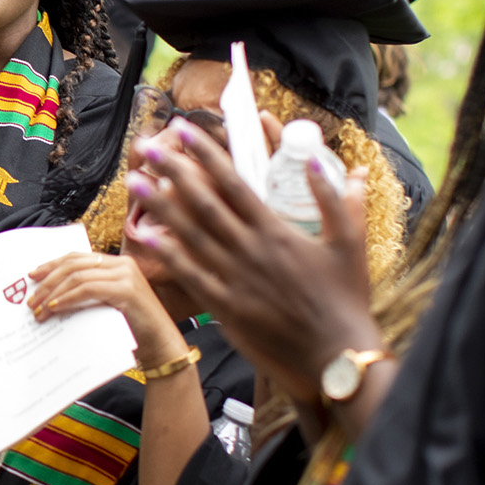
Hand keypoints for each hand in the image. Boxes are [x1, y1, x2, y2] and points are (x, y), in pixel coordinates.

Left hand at [25, 252, 187, 370]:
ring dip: (53, 293)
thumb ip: (86, 296)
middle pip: (74, 264)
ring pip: (78, 275)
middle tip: (31, 299)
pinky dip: (68, 298)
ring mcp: (126, 275)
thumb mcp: (104, 307)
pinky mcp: (127, 290)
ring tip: (39, 309)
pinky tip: (55, 308)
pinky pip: (88, 289)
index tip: (32, 276)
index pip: (77, 257)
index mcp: (117, 264)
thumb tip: (48, 296)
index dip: (52, 265)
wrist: (161, 348)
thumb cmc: (131, 331)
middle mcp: (122, 264)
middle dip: (48, 281)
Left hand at [127, 118, 379, 403]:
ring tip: (134, 182)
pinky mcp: (226, 308)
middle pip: (203, 202)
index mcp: (276, 231)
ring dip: (159, 206)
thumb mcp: (350, 244)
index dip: (206, 154)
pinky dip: (167, 254)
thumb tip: (322, 161)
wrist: (337, 355)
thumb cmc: (345, 300)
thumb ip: (337, 199)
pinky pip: (190, 276)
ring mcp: (235, 279)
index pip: (233, 183)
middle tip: (146, 147)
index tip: (184, 130)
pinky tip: (145, 236)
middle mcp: (250, 250)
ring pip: (189, 235)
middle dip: (172, 171)